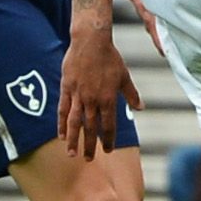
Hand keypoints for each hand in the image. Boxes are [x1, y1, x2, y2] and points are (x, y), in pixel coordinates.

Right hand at [58, 25, 140, 158]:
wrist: (91, 41)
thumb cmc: (110, 58)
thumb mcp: (124, 76)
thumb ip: (131, 94)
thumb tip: (140, 108)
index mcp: (108, 99)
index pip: (108, 125)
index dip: (108, 139)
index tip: (108, 150)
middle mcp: (92, 100)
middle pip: (91, 128)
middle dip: (90, 145)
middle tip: (89, 159)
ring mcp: (78, 95)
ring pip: (74, 122)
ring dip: (73, 140)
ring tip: (72, 154)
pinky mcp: (66, 88)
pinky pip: (62, 109)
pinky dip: (61, 124)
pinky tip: (60, 135)